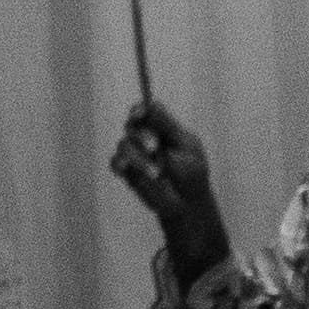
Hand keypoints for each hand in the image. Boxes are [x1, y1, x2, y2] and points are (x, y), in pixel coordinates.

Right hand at [105, 102, 224, 254]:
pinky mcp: (126, 171)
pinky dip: (121, 165)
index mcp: (162, 127)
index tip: (139, 114)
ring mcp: (134, 153)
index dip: (140, 110)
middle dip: (141, 135)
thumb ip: (167, 127)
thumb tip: (151, 104)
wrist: (187, 204)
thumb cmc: (192, 174)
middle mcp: (144, 137)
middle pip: (133, 125)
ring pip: (124, 145)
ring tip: (156, 174)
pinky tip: (127, 169)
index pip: (146, 111)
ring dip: (139, 157)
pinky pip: (116, 163)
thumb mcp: (186, 147)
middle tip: (153, 148)